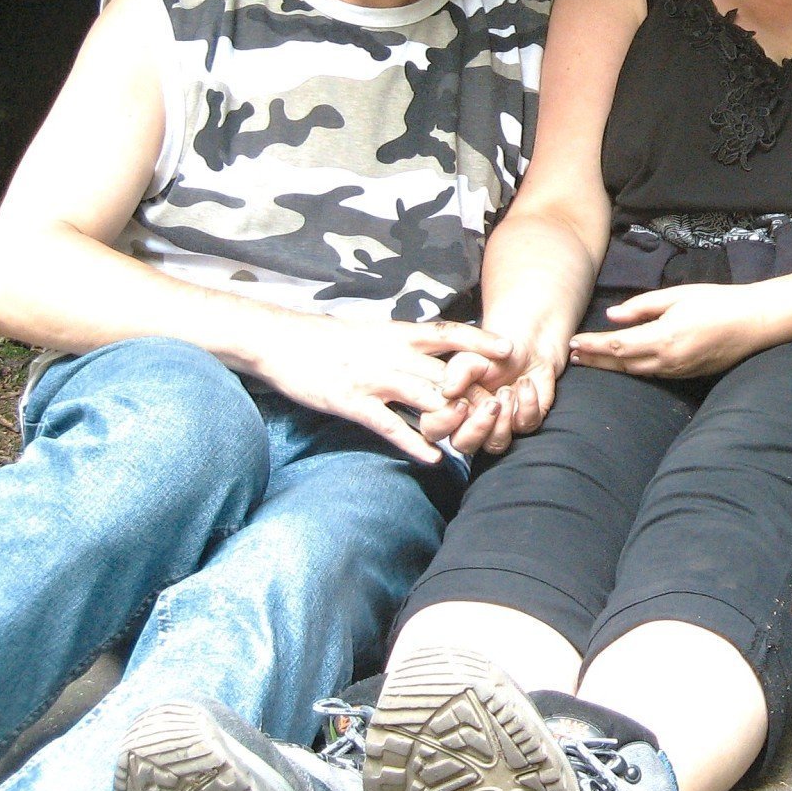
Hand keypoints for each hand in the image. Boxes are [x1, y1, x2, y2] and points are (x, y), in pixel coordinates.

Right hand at [246, 314, 515, 463]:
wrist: (282, 342)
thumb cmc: (331, 339)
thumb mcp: (374, 332)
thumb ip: (406, 343)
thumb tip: (437, 351)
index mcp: (398, 333)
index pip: (448, 334)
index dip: (480, 342)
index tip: (510, 349)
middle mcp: (392, 354)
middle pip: (446, 373)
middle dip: (476, 392)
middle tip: (504, 409)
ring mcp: (373, 379)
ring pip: (425, 399)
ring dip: (454, 419)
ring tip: (476, 436)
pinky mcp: (352, 403)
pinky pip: (391, 426)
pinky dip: (415, 443)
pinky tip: (435, 458)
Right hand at [424, 314, 570, 456]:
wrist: (525, 347)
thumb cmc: (491, 354)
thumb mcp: (470, 357)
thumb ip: (457, 372)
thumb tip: (447, 391)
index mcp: (452, 408)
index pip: (435, 429)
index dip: (444, 421)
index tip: (460, 402)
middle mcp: (472, 423)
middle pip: (464, 445)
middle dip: (478, 427)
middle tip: (491, 403)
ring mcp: (499, 427)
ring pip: (495, 444)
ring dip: (503, 419)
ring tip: (507, 390)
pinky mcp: (525, 422)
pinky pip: (526, 425)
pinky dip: (528, 403)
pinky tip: (525, 383)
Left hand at [568, 283, 771, 379]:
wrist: (754, 323)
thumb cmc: (717, 302)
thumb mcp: (677, 296)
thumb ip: (642, 306)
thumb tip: (612, 316)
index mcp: (663, 338)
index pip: (617, 346)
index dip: (593, 346)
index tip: (573, 342)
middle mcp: (667, 360)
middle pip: (621, 364)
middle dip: (595, 360)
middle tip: (572, 357)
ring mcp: (677, 371)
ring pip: (635, 372)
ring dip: (611, 367)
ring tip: (590, 361)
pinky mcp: (686, 375)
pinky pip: (651, 374)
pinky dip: (631, 369)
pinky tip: (622, 364)